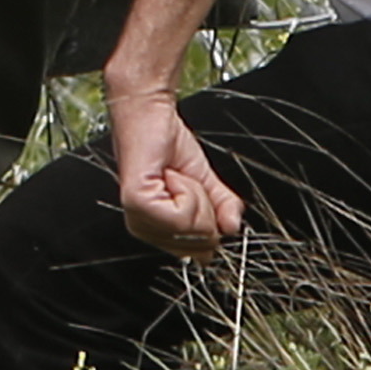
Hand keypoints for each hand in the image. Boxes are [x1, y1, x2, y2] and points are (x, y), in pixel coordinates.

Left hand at [107, 84, 245, 261]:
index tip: (200, 195)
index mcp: (159, 231)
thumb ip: (225, 209)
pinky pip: (182, 215)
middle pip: (201, 243)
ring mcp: (138, 217)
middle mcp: (144, 229)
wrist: (153, 116)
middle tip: (186, 182)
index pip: (201, 253)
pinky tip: (169, 174)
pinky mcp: (138, 203)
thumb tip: (233, 229)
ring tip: (176, 176)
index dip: (212, 225)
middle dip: (206, 208)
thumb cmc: (172, 147)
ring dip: (196, 195)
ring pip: (193, 229)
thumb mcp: (208, 184)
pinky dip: (187, 189)